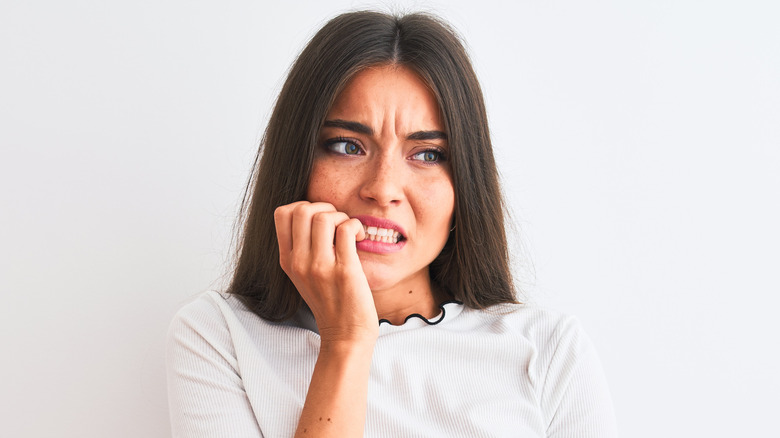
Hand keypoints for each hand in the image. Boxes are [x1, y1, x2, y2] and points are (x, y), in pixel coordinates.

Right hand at [274, 201, 377, 345]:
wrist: (345, 335)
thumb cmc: (330, 302)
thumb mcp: (304, 276)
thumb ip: (302, 249)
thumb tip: (314, 214)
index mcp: (288, 260)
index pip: (281, 214)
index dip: (304, 206)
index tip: (320, 219)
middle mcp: (299, 262)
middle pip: (302, 210)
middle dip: (324, 207)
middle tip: (337, 223)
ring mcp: (320, 267)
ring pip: (325, 217)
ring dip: (342, 216)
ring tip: (350, 232)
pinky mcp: (344, 271)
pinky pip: (347, 229)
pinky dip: (356, 226)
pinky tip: (360, 238)